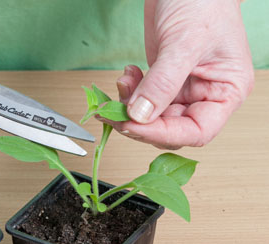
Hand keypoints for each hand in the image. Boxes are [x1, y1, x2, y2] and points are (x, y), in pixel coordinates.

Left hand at [97, 0, 253, 148]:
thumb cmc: (203, 2)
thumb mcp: (183, 43)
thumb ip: (162, 83)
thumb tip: (140, 116)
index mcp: (225, 92)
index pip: (196, 131)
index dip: (164, 134)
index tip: (134, 126)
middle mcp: (205, 96)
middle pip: (170, 128)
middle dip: (140, 122)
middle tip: (114, 110)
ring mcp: (182, 90)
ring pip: (152, 117)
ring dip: (130, 107)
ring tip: (123, 83)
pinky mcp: (162, 81)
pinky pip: (143, 100)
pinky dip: (130, 93)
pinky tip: (127, 75)